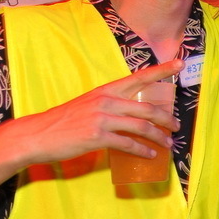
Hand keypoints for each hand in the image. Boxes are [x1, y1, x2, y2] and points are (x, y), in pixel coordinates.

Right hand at [11, 61, 183, 165]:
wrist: (37, 135)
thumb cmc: (63, 121)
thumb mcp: (88, 104)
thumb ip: (109, 105)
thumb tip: (131, 114)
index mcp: (106, 90)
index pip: (139, 77)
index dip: (162, 70)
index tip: (181, 62)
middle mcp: (107, 101)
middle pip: (147, 108)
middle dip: (166, 118)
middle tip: (176, 126)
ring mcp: (102, 119)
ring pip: (141, 127)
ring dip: (158, 137)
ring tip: (168, 144)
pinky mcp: (97, 137)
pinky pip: (127, 144)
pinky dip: (142, 150)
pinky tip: (149, 155)